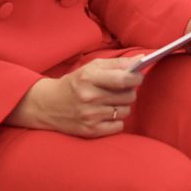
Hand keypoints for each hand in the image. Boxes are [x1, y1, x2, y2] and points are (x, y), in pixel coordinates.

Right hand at [7, 58, 140, 136]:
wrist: (47, 105)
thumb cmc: (74, 83)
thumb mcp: (92, 68)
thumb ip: (118, 63)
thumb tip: (142, 59)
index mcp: (89, 78)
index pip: (124, 79)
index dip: (136, 78)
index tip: (137, 77)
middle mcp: (89, 97)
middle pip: (129, 96)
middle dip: (129, 92)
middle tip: (119, 90)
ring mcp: (90, 116)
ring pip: (125, 111)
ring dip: (122, 106)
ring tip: (109, 102)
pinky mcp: (90, 130)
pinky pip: (118, 126)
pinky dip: (116, 120)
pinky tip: (105, 114)